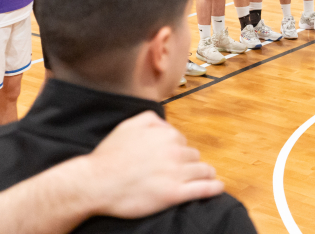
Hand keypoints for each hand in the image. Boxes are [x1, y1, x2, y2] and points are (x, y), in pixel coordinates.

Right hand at [78, 111, 222, 218]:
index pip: (182, 140)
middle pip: (193, 155)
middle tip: (181, 170)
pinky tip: (218, 187)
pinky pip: (203, 189)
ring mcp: (176, 173)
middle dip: (189, 161)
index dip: (177, 149)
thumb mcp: (128, 126)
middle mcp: (174, 151)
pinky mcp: (174, 194)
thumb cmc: (110, 156)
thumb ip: (151, 119)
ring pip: (202, 170)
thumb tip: (165, 123)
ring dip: (204, 173)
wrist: (96, 183)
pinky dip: (214, 187)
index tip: (172, 157)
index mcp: (165, 135)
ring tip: (206, 177)